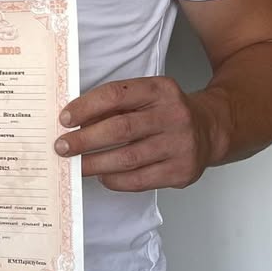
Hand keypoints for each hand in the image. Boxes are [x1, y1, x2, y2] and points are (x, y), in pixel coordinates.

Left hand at [54, 76, 222, 191]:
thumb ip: (116, 105)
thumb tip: (74, 123)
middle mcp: (173, 115)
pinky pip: (140, 180)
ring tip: (75, 165)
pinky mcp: (182, 171)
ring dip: (95, 164)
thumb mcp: (146, 96)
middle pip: (120, 129)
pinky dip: (115, 180)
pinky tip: (102, 176)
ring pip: (128, 158)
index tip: (64, 119)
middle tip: (62, 147)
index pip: (116, 95)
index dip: (86, 107)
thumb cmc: (166, 112)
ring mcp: (180, 145)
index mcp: (160, 89)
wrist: (209, 129)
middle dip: (84, 140)